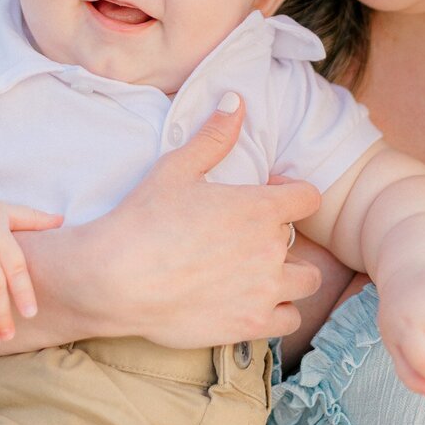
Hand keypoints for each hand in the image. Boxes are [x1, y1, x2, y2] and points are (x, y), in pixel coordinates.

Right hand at [86, 94, 323, 346]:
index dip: (291, 193)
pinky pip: (290, 319)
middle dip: (279, 236)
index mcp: (260, 208)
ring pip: (307, 281)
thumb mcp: (178, 167)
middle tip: (245, 237)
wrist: (116, 278)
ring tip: (257, 272)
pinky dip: (279, 310)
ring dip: (289, 274)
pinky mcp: (251, 325)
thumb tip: (236, 99)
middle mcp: (271, 250)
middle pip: (300, 240)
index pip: (309, 197)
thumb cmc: (144, 218)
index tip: (267, 196)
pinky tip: (252, 302)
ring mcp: (265, 291)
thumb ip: (215, 136)